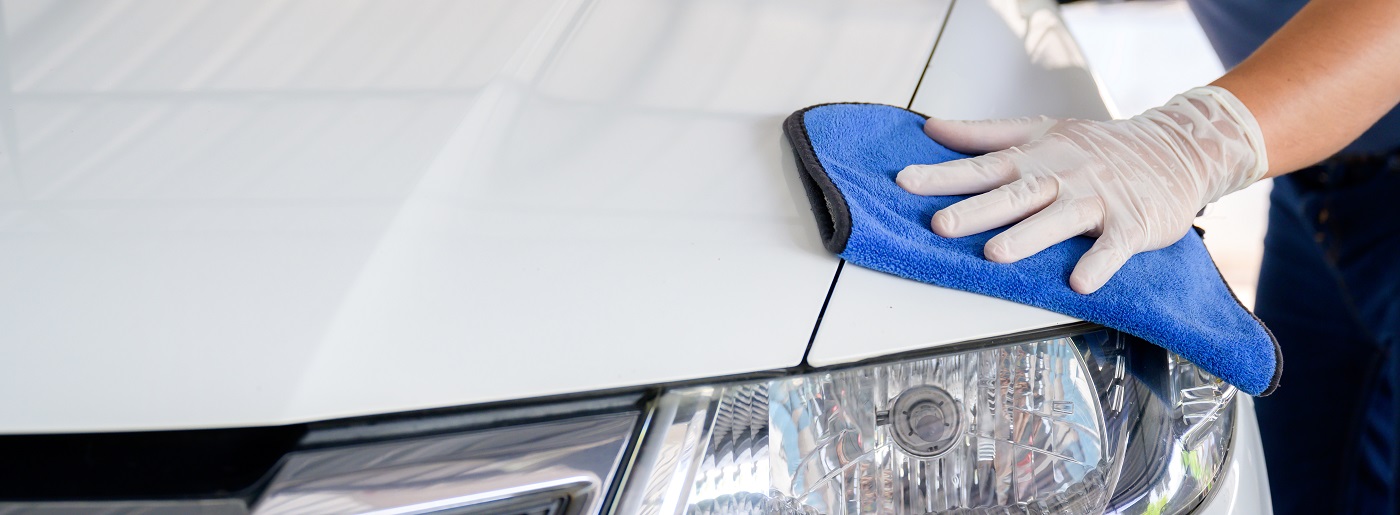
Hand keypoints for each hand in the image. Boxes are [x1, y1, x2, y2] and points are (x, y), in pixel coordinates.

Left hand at [896, 86, 1268, 293]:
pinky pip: (1114, 247)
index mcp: (1036, 156)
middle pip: (1015, 194)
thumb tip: (932, 128)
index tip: (905, 182)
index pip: (982, 166)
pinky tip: (1080, 282)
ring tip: (995, 254)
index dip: (944, 174)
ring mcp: (1098, 199)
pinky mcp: (1132, 224)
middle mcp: (1062, 175)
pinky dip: (1099, 263)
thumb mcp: (1041, 131)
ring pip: (1059, 219)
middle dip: (976, 210)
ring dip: (1028, 237)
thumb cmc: (1099, 147)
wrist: (1177, 150)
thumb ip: (985, 134)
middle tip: (940, 225)